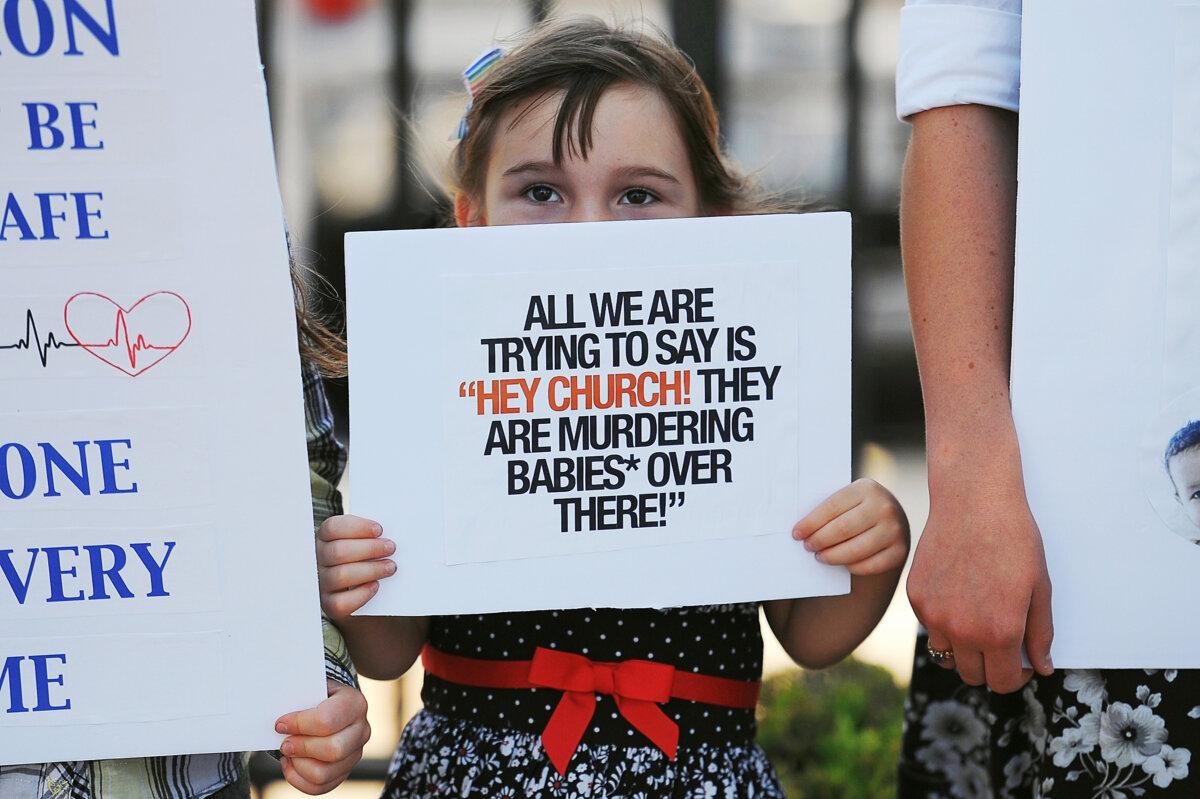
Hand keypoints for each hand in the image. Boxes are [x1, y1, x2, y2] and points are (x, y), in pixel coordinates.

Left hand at [275, 679, 370, 794]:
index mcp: (355, 703)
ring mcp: (355, 753)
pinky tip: (292, 764)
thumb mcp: (312, 688)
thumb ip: (299, 697)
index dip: (298, 724)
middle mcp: (361, 730)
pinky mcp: (344, 771)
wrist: (333, 705)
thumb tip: (275, 710)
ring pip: (323, 773)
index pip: (326, 720)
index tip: (280, 724)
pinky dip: (298, 779)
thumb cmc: (317, 696)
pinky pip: (319, 787)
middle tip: (284, 743)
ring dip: (298, 765)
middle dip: (301, 747)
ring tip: (288, 753)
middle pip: (332, 750)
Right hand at [317, 514, 395, 619]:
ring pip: (341, 575)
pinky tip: (375, 586)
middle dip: (369, 548)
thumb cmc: (367, 562)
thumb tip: (387, 536)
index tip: (379, 530)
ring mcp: (322, 584)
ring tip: (390, 567)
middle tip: (391, 548)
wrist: (369, 600)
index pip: (332, 528)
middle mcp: (318, 560)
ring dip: (370, 570)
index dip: (357, 527)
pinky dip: (361, 593)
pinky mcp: (329, 605)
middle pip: (338, 551)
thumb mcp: (365, 546)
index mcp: (324, 539)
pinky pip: (341, 602)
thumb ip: (371, 537)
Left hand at [792, 478, 909, 574]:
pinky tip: (843, 564)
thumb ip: (831, 509)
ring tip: (820, 556)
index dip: (811, 523)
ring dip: (833, 556)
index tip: (796, 534)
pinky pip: (871, 565)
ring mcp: (895, 529)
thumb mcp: (849, 500)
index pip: (832, 507)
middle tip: (808, 547)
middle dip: (820, 540)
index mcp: (866, 488)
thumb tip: (800, 528)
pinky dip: (853, 567)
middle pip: (842, 529)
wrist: (891, 521)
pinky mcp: (900, 551)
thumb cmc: (857, 511)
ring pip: (856, 549)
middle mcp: (884, 507)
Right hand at [907, 454, 1053, 693]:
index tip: (1021, 662)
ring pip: (947, 656)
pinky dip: (944, 623)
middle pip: (973, 676)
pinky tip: (959, 595)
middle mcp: (962, 630)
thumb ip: (1040, 633)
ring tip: (978, 622)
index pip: (1003, 682)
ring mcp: (934, 615)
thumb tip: (1041, 666)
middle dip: (991, 666)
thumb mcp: (1039, 588)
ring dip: (964, 649)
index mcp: (999, 632)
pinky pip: (930, 627)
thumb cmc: (1013, 539)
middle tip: (1002, 643)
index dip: (1016, 677)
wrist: (973, 502)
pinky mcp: (916, 598)